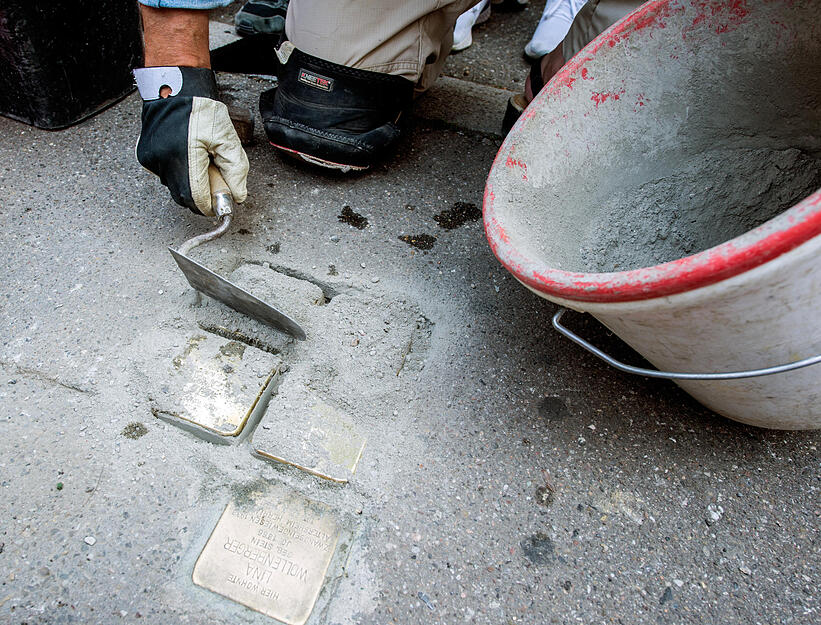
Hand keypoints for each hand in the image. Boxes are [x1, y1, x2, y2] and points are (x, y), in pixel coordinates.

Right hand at [135, 66, 248, 215]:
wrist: (174, 89)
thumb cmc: (201, 110)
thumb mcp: (227, 137)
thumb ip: (236, 169)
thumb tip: (238, 195)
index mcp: (182, 156)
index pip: (196, 198)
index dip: (210, 205)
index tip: (221, 204)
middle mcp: (162, 160)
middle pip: (184, 198)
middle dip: (201, 196)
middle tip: (215, 180)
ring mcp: (150, 159)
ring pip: (175, 188)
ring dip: (191, 184)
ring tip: (201, 161)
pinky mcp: (145, 157)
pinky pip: (166, 176)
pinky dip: (180, 174)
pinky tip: (188, 156)